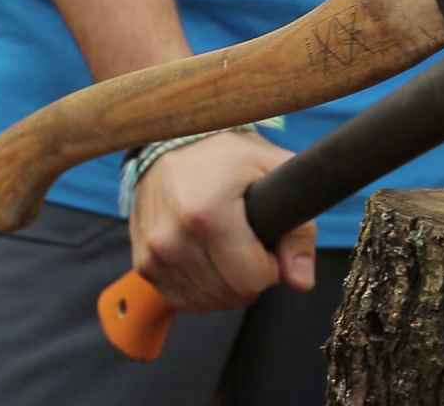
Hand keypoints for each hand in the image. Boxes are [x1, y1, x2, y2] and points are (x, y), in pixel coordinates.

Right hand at [129, 130, 316, 310]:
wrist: (172, 141)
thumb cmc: (229, 155)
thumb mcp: (275, 172)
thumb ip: (299, 229)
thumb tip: (301, 280)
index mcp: (207, 213)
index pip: (251, 279)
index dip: (271, 267)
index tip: (269, 243)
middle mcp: (173, 237)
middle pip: (230, 294)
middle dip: (251, 277)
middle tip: (251, 243)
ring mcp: (154, 253)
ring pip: (206, 302)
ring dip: (227, 285)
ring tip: (230, 248)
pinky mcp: (143, 263)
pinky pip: (182, 298)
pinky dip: (202, 289)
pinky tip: (211, 262)